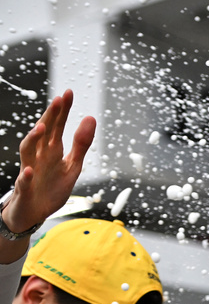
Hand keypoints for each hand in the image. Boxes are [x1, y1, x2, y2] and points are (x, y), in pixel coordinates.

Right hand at [2, 90, 95, 234]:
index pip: (57, 126)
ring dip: (33, 140)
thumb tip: (91, 118)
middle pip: (43, 133)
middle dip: (50, 117)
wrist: (34, 211)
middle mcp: (39, 156)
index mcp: (52, 150)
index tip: (68, 92)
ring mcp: (30, 171)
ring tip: (41, 128)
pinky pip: (23, 182)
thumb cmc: (52, 186)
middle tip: (59, 100)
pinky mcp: (25, 189)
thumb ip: (81, 144)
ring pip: (27, 152)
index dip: (62, 110)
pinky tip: (28, 170)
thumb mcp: (72, 166)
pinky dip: (25, 176)